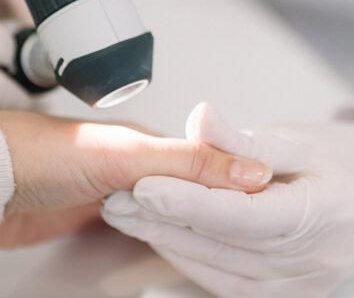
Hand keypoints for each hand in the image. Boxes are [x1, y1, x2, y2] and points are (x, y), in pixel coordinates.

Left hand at [0, 110, 270, 246]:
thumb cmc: (50, 155)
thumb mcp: (130, 156)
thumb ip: (190, 163)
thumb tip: (250, 169)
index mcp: (159, 146)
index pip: (215, 168)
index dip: (242, 187)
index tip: (270, 205)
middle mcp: (148, 168)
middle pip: (198, 192)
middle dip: (223, 207)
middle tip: (252, 230)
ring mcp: (129, 192)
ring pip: (176, 211)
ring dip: (196, 223)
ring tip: (227, 238)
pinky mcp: (108, 215)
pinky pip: (149, 227)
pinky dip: (166, 234)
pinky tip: (178, 241)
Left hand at [102, 103, 353, 297]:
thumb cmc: (344, 159)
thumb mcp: (301, 138)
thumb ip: (246, 139)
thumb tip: (199, 117)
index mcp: (327, 211)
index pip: (248, 213)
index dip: (192, 201)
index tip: (143, 186)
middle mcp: (318, 258)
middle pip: (228, 245)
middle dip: (167, 222)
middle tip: (119, 199)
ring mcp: (305, 284)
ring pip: (223, 271)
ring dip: (172, 244)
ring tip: (131, 217)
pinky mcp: (292, 294)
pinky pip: (231, 286)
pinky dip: (194, 263)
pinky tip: (166, 240)